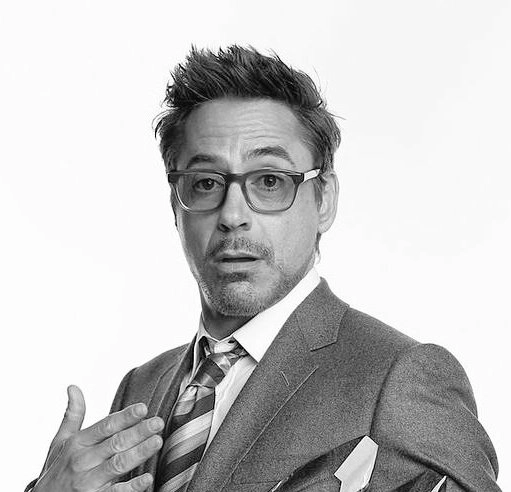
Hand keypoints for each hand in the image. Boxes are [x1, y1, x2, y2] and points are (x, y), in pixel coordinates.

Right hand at [33, 385, 163, 491]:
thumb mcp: (59, 443)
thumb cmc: (55, 471)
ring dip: (139, 453)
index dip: (125, 417)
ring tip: (157, 442)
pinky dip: (132, 487)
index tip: (143, 408)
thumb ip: (72, 415)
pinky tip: (147, 478)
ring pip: (118, 465)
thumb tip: (73, 387)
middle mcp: (82, 461)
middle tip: (158, 422)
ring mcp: (88, 483)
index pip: (105, 426)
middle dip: (138, 432)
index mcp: (77, 443)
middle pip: (115, 443)